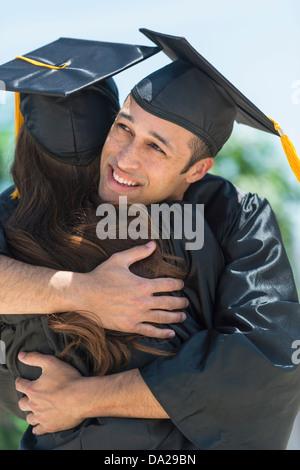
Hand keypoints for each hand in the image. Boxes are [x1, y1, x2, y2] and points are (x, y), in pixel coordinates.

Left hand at [16, 352, 85, 434]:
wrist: (82, 397)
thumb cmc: (68, 379)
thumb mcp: (51, 362)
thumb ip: (34, 357)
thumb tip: (21, 355)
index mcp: (33, 389)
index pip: (20, 385)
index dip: (20, 381)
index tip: (22, 380)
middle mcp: (34, 404)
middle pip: (22, 403)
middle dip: (24, 398)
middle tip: (30, 395)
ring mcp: (42, 417)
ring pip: (29, 418)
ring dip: (31, 413)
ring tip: (35, 409)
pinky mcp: (50, 426)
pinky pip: (38, 430)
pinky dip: (37, 427)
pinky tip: (39, 425)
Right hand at [70, 241, 187, 338]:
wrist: (84, 295)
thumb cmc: (101, 276)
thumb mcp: (119, 260)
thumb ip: (138, 252)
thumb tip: (153, 244)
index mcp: (142, 285)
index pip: (167, 285)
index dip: (177, 284)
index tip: (181, 285)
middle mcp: (142, 301)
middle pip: (168, 302)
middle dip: (180, 302)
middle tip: (186, 302)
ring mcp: (137, 315)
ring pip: (162, 318)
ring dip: (175, 317)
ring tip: (182, 316)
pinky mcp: (129, 326)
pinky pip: (150, 331)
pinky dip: (162, 333)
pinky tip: (171, 333)